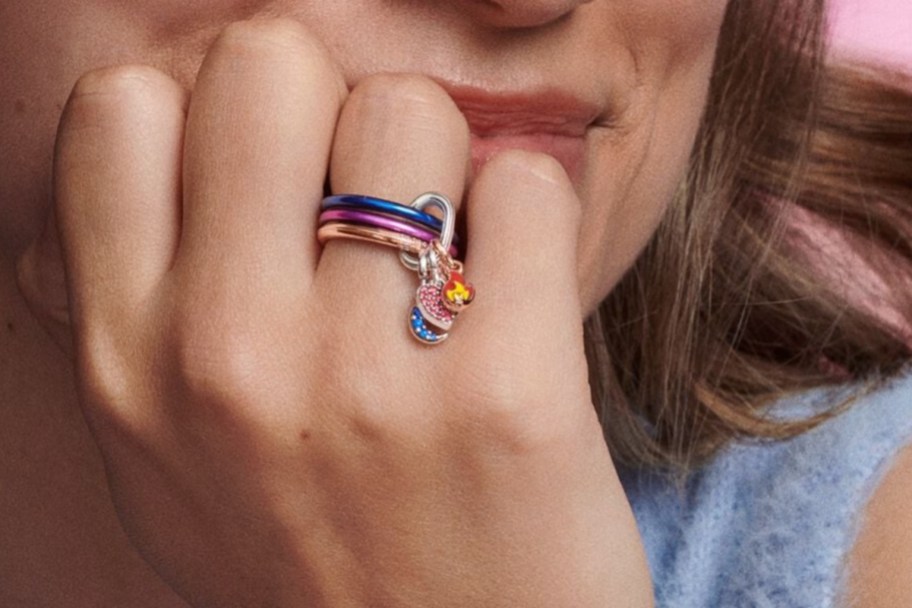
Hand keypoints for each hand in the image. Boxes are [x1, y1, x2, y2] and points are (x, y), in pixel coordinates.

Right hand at [49, 18, 650, 607]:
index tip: (270, 166)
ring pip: (410, 111)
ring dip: (443, 165)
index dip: (208, 112)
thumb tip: (155, 173)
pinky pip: (528, 189)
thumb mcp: (174, 465)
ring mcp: (368, 379)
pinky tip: (516, 292)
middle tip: (370, 188)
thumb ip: (144, 320)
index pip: (124, 107)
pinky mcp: (510, 396)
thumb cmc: (319, 566)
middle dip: (329, 105)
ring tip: (447, 259)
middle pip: (269, 63)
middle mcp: (228, 361)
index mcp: (132, 366)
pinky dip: (532, 219)